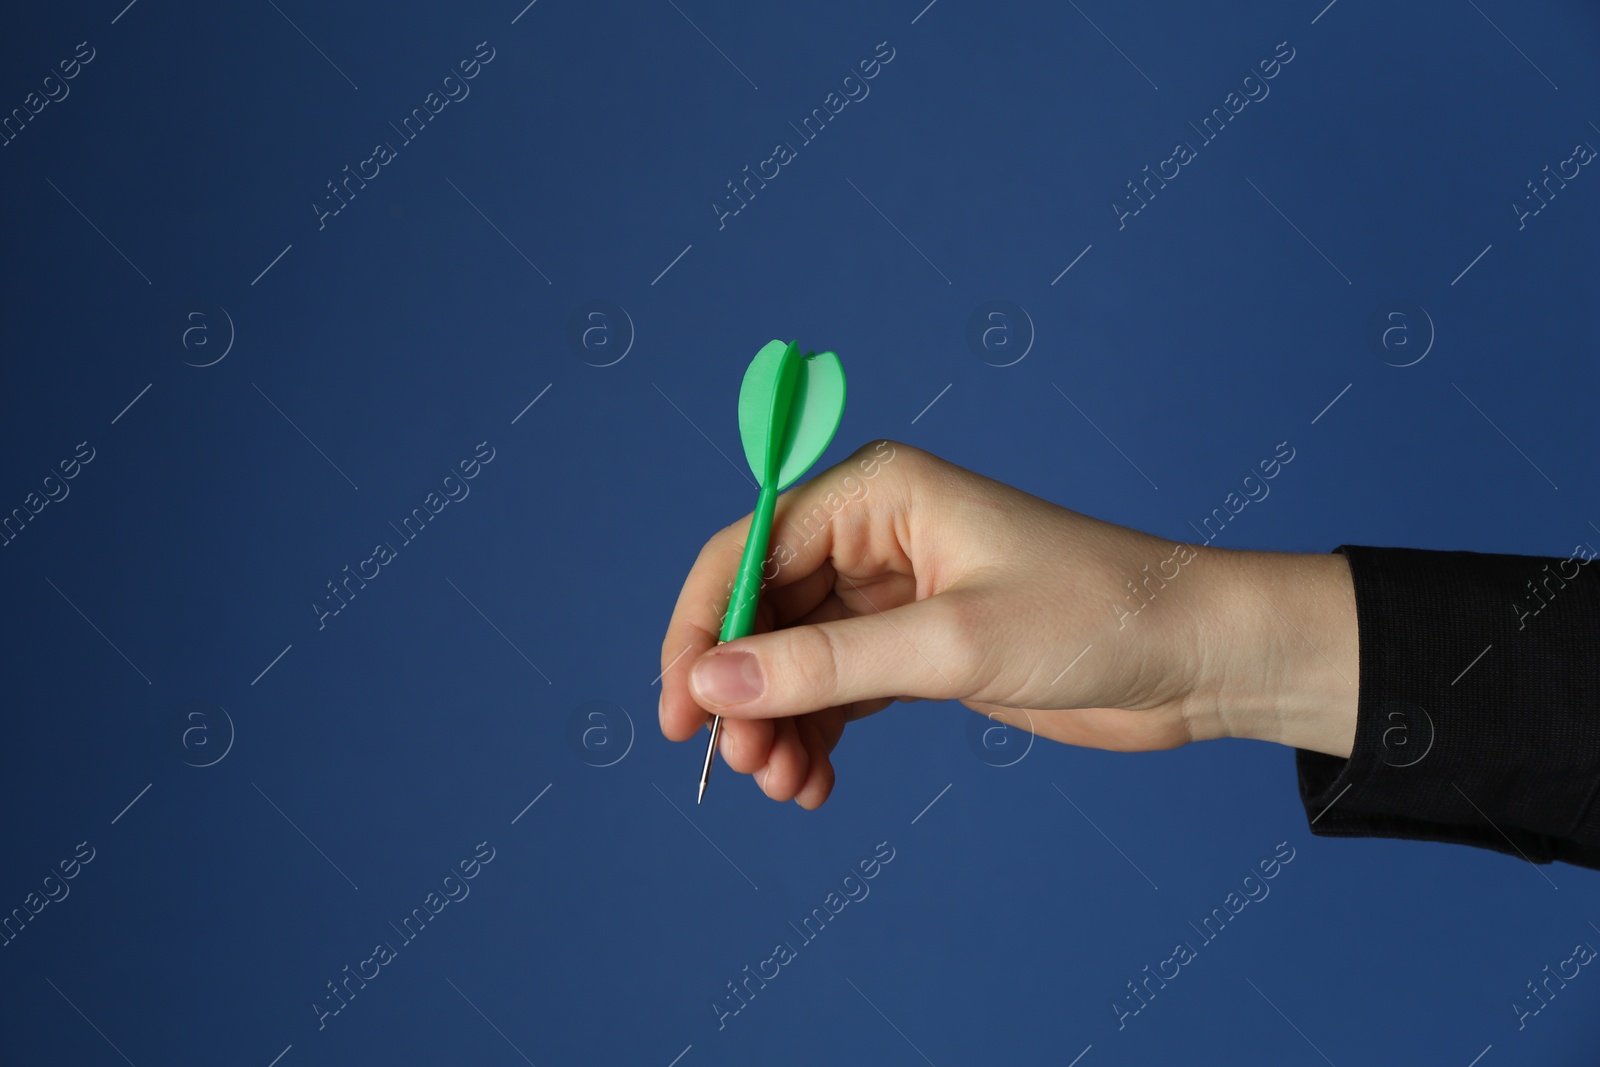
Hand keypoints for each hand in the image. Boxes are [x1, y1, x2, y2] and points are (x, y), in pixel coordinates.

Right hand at [658, 441, 1357, 808]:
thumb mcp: (949, 644)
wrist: (1197, 658)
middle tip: (742, 766)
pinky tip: (815, 786)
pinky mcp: (916, 649)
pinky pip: (835, 690)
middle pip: (761, 610)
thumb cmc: (1093, 616)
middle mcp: (874, 534)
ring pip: (793, 659)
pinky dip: (815, 736)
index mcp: (877, 493)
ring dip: (776, 724)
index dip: (700, 629)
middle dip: (742, 691)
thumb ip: (824, 666)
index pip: (749, 549)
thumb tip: (710, 684)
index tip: (681, 712)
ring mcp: (894, 595)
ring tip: (785, 788)